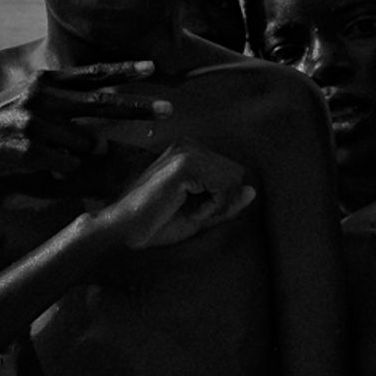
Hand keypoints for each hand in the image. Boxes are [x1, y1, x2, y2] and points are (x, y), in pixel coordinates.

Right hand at [0, 62, 169, 178]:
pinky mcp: (31, 149)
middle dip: (138, 108)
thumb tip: (102, 130)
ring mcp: (36, 122)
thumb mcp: (29, 99)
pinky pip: (68, 163)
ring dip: (78, 152)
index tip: (153, 68)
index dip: (125, 71)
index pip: (92, 74)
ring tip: (48, 149)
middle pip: (102, 104)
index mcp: (45, 82)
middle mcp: (43, 96)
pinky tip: (38, 162)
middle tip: (168, 109)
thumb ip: (64, 103)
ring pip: (86, 143)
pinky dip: (61, 167)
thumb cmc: (0, 122)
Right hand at [82, 140, 255, 252]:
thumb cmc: (156, 224)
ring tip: (186, 209)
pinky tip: (186, 209)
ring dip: (214, 205)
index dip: (221, 201)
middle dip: (220, 202)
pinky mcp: (186, 164)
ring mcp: (186, 151)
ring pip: (232, 181)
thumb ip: (226, 202)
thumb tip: (252, 190)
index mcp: (189, 151)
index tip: (192, 210)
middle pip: (236, 176)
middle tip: (189, 211)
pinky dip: (210, 207)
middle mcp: (188, 144)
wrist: (123, 231)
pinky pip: (223, 187)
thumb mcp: (201, 214)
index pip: (232, 174)